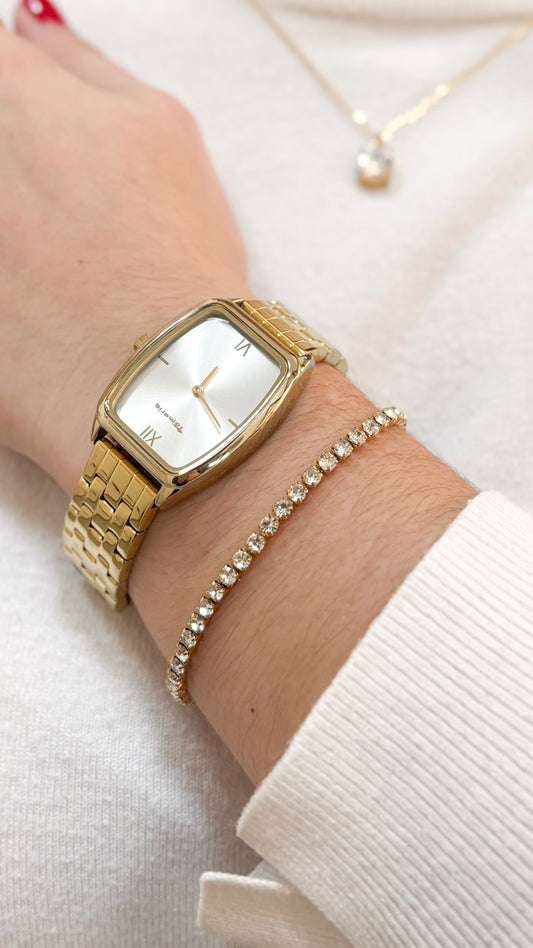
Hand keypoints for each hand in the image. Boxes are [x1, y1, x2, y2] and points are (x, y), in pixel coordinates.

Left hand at [0, 5, 248, 491]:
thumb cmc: (177, 255)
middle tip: (48, 223)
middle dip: (14, 182)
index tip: (39, 150)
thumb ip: (82, 63)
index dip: (14, 107)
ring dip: (13, 234)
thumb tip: (29, 21)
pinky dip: (6, 291)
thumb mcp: (163, 130)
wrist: (169, 383)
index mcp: (11, 96)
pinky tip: (32, 313)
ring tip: (49, 271)